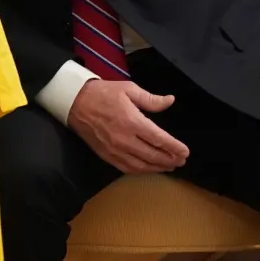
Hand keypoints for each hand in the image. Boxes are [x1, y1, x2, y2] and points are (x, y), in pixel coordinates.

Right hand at [66, 79, 189, 173]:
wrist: (74, 102)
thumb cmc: (103, 93)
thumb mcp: (128, 89)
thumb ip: (150, 99)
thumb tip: (170, 101)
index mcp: (132, 121)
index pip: (159, 139)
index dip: (174, 147)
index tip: (185, 151)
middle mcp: (124, 139)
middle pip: (153, 155)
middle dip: (170, 160)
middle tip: (181, 160)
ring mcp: (114, 150)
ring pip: (141, 166)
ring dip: (158, 168)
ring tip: (169, 166)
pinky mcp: (106, 155)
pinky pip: (126, 168)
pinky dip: (141, 171)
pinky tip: (149, 168)